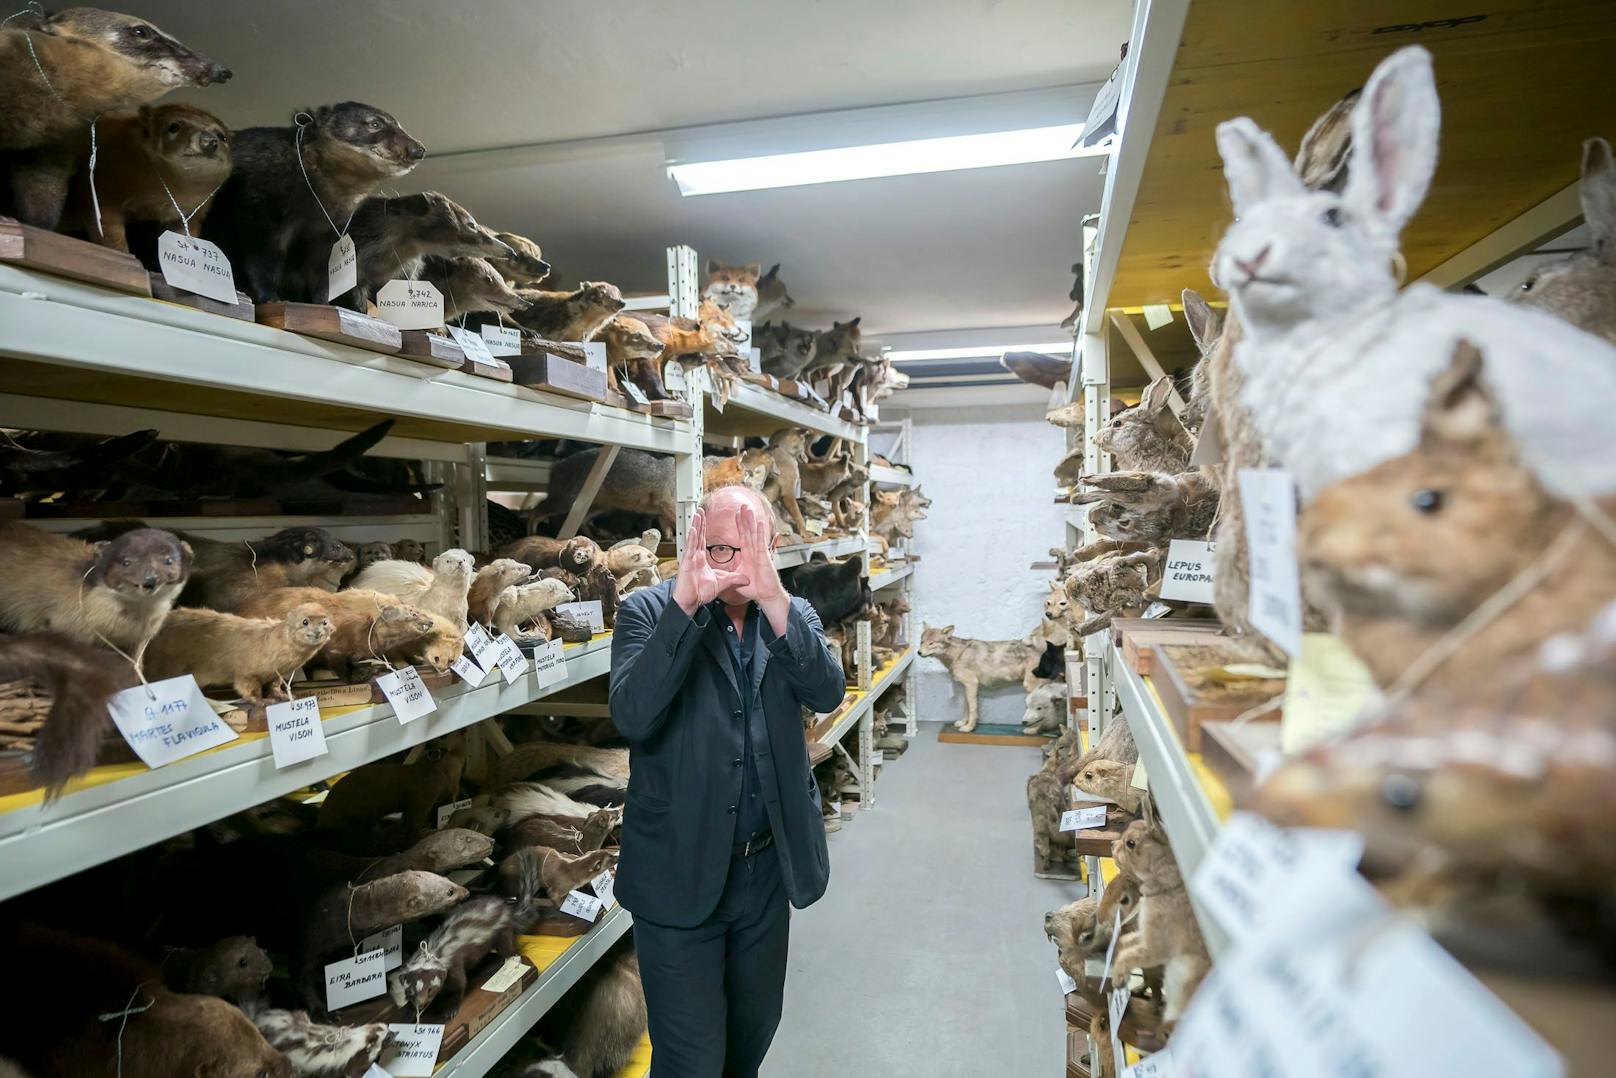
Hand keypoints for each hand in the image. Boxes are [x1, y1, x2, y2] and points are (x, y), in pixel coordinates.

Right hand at [673, 509, 749, 614]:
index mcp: (700, 559)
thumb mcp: (723, 583)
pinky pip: (690, 549)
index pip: (703, 540)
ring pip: (693, 539)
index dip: (704, 529)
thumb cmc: (701, 593)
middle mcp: (694, 556)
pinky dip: (692, 539)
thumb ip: (734, 578)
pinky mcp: (686, 564)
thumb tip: (747, 578)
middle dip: (700, 523)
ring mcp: (689, 559)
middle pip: (698, 536)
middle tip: (701, 510)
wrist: (691, 602)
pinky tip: (694, 529)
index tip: (705, 518)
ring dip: (696, 526)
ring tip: (698, 514)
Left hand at [732, 504, 790, 630]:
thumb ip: (732, 571)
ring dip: (752, 521)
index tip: (736, 514)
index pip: (743, 536)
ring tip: (749, 509)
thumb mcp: (738, 577)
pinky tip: (760, 523)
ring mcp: (760, 553)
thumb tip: (723, 570)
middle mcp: (754, 551)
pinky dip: (761, 533)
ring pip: (754, 534)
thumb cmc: (755, 588)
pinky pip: (762, 543)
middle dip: (745, 518)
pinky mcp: (764, 557)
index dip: (739, 525)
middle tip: (743, 505)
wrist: (765, 596)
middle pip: (749, 531)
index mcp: (748, 555)